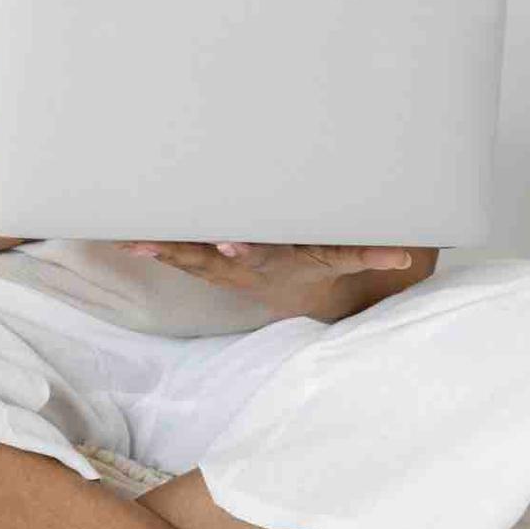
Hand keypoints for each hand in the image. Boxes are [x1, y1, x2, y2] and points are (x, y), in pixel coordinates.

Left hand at [112, 240, 414, 311]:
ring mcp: (225, 266)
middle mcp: (245, 267)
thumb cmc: (322, 265)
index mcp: (277, 263)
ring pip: (187, 258)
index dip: (244, 252)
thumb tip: (407, 254)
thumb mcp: (347, 259)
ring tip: (128, 241)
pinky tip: (122, 236)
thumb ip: (373, 253)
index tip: (228, 246)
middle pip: (210, 259)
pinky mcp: (211, 262)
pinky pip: (178, 254)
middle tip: (150, 244)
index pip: (258, 257)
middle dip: (184, 250)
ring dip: (158, 249)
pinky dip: (154, 246)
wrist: (304, 292)